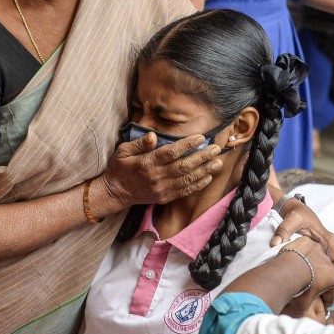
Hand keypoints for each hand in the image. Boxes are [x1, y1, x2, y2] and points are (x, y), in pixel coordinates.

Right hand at [98, 132, 222, 211]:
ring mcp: (162, 189)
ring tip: (218, 162)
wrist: (115, 192)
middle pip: (184, 166)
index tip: (201, 137)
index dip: (187, 145)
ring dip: (205, 171)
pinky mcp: (165, 197)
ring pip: (187, 179)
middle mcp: (157, 177)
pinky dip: (198, 185)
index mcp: (147, 163)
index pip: (171, 153)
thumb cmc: (120, 167)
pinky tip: (208, 176)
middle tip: (217, 149)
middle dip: (202, 157)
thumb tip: (154, 135)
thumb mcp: (123, 150)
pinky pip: (184, 191)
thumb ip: (140, 143)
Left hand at [270, 199, 333, 302]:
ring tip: (326, 302)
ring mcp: (331, 251)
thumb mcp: (291, 220)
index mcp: (329, 239)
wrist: (297, 211)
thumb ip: (284, 230)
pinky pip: (333, 271)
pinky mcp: (325, 255)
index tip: (329, 291)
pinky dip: (330, 283)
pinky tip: (321, 295)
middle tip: (329, 301)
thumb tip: (276, 243)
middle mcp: (333, 246)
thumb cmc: (296, 216)